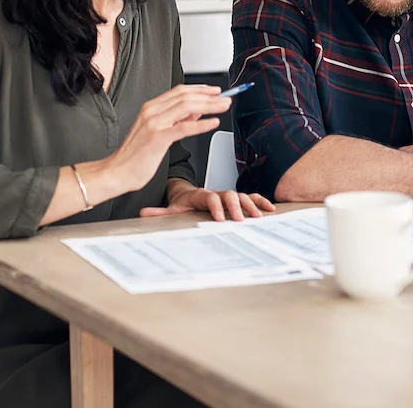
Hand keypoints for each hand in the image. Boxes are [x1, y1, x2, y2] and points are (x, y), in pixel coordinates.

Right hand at [104, 85, 232, 193]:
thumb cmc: (135, 156)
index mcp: (150, 108)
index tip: (215, 91)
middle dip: (209, 96)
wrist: (117, 172)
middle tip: (226, 98)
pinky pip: (184, 127)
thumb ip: (175, 120)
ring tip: (224, 107)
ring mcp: (154, 123)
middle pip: (186, 96)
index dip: (200, 89)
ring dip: (209, 106)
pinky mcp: (158, 137)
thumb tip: (196, 111)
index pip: (179, 91)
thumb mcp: (156, 132)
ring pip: (187, 107)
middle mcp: (152, 111)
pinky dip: (201, 123)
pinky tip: (213, 123)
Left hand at [141, 186, 276, 220]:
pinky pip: (250, 197)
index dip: (215, 207)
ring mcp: (226, 195)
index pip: (210, 198)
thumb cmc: (183, 202)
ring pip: (241, 195)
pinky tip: (270, 208)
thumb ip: (160, 212)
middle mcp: (216, 193)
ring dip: (250, 205)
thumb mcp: (171, 208)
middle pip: (228, 195)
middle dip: (235, 207)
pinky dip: (260, 201)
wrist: (189, 193)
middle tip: (240, 219)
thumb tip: (143, 213)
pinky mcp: (235, 199)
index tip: (220, 219)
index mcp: (201, 195)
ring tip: (258, 216)